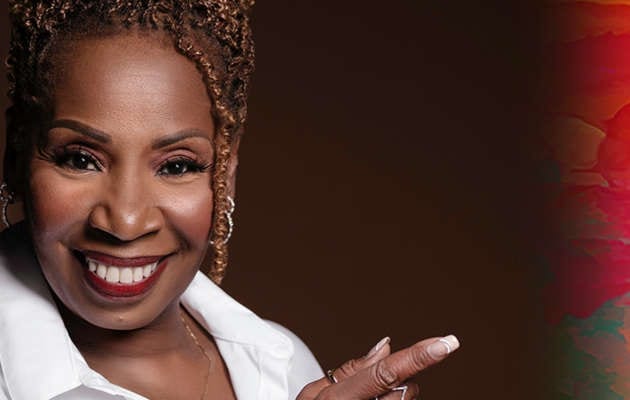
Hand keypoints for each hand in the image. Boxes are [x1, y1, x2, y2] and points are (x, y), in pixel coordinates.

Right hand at [297, 335, 458, 399]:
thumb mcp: (314, 395)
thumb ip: (351, 370)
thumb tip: (384, 347)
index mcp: (337, 399)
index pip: (385, 373)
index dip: (417, 357)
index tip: (444, 344)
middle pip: (402, 389)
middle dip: (396, 383)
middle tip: (367, 393)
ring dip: (393, 398)